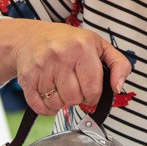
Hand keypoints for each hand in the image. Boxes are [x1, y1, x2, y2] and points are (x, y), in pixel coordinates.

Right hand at [0, 20, 132, 114]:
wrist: (31, 37)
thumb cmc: (68, 43)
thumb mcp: (99, 46)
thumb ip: (119, 65)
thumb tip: (118, 87)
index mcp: (82, 47)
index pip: (93, 88)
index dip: (94, 95)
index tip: (90, 90)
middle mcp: (61, 56)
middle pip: (74, 98)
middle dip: (78, 97)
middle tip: (75, 85)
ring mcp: (42, 67)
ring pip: (58, 104)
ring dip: (63, 102)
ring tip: (62, 86)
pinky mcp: (27, 79)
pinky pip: (41, 108)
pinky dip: (48, 108)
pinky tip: (51, 94)